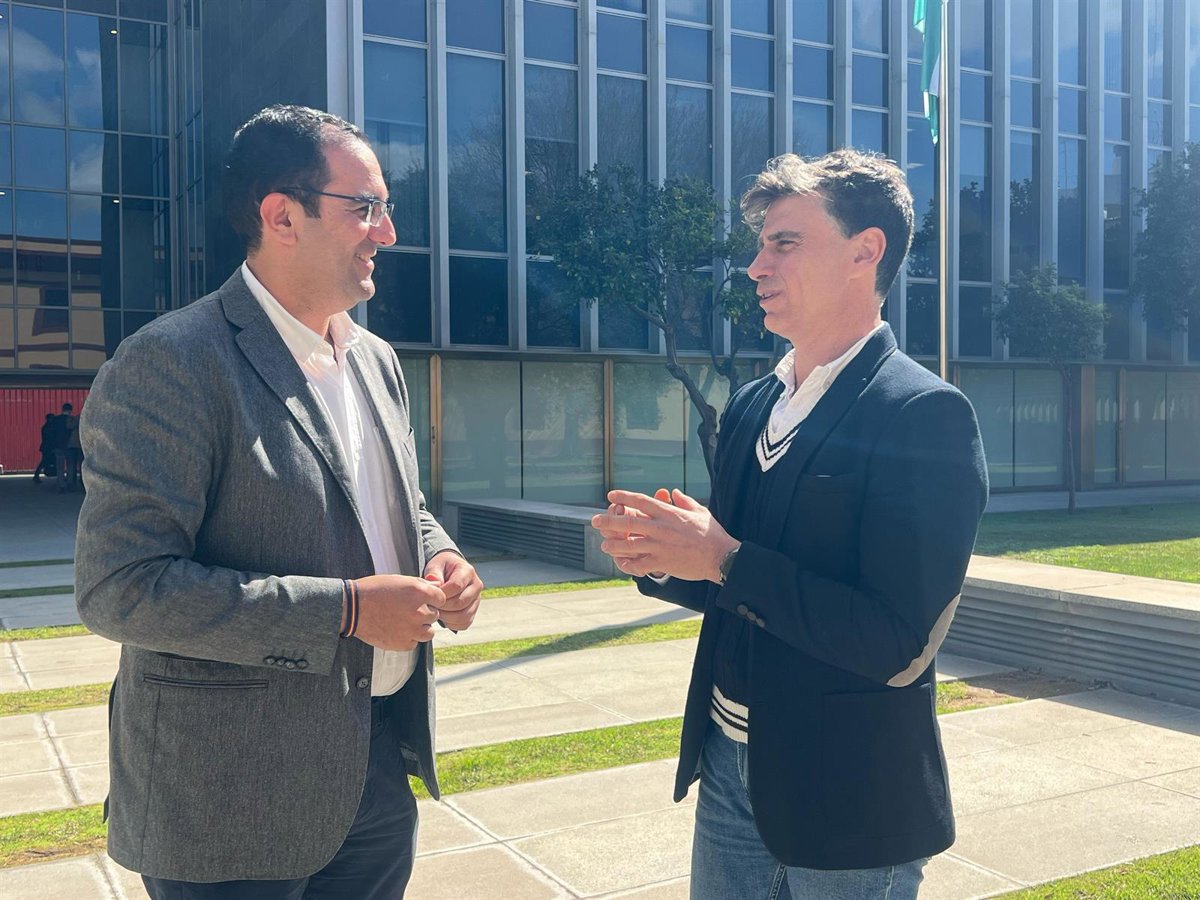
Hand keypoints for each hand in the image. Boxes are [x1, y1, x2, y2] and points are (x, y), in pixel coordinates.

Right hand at [353, 574, 446, 650]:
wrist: (352, 608)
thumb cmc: (375, 590)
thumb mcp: (399, 580)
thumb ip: (421, 584)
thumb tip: (438, 587)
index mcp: (418, 592)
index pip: (441, 598)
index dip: (433, 599)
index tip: (423, 600)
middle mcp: (418, 612)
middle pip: (434, 615)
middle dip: (425, 612)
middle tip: (408, 610)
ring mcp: (411, 630)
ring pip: (428, 632)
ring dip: (420, 628)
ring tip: (405, 621)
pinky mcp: (403, 644)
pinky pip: (414, 643)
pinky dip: (408, 638)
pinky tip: (396, 630)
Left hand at [422, 551, 483, 631]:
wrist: (448, 573)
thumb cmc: (441, 569)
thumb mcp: (436, 565)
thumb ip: (434, 572)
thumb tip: (433, 581)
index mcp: (468, 572)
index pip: (456, 586)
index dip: (441, 594)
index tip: (431, 595)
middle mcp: (476, 586)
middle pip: (460, 603)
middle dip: (442, 606)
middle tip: (431, 605)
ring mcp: (476, 600)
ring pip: (463, 616)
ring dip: (446, 617)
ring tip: (436, 610)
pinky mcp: (473, 611)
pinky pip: (464, 624)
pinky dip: (451, 624)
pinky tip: (442, 616)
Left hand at [591, 488, 738, 581]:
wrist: (721, 556)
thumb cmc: (712, 534)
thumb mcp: (699, 511)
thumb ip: (684, 501)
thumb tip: (673, 493)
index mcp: (669, 513)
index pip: (641, 501)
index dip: (623, 497)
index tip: (611, 495)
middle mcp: (661, 528)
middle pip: (628, 522)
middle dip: (608, 521)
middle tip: (595, 520)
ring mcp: (660, 546)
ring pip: (629, 544)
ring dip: (613, 544)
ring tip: (604, 545)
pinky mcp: (662, 563)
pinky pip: (639, 564)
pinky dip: (628, 565)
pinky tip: (622, 564)